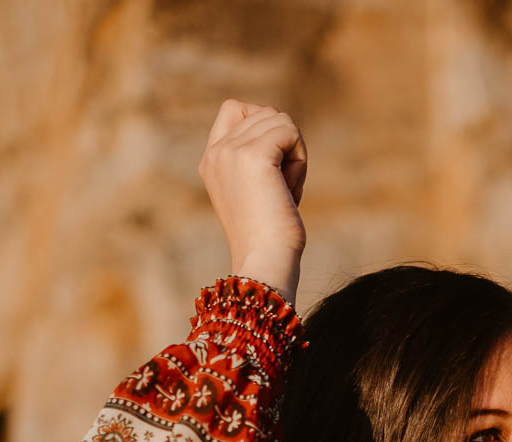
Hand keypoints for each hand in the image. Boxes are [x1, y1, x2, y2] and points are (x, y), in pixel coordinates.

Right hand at [198, 100, 307, 303]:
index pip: (235, 108)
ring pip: (281, 121)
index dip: (265, 126)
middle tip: (283, 187)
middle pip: (266, 114)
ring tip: (286, 191)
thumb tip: (284, 126)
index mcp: (211, 160)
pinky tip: (291, 190)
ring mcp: (231, 151)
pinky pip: (290, 131)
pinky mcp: (252, 155)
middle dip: (285, 147)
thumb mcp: (258, 190)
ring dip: (295, 155)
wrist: (265, 261)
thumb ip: (261, 158)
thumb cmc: (269, 237)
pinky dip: (300, 160)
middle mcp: (216, 152)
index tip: (272, 166)